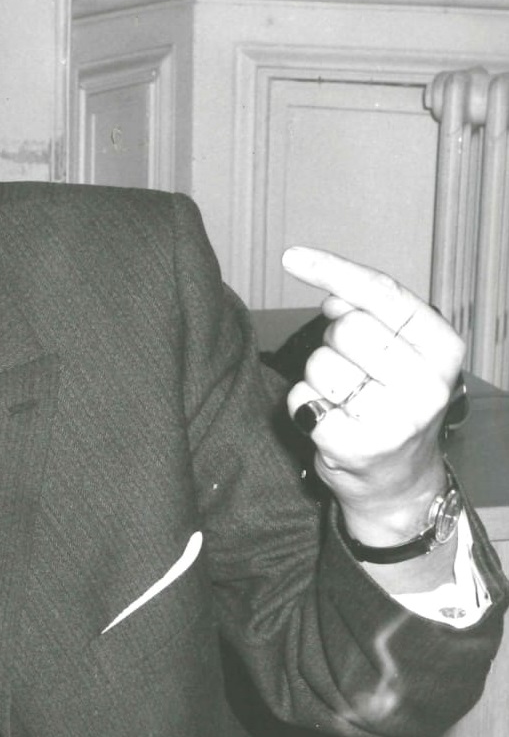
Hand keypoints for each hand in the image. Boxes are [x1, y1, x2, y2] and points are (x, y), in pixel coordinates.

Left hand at [281, 247, 462, 545]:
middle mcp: (427, 385)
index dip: (333, 270)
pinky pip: (300, 399)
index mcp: (444, 348)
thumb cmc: (394, 401)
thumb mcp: (403, 351)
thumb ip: (373, 314)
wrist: (400, 479)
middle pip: (346, 328)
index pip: (382, 293)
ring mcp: (395, 420)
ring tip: (344, 398)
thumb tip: (331, 295)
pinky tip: (329, 419)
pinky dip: (303, 404)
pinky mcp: (357, 448)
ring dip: (319, 376)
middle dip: (334, 340)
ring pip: (320, 364)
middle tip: (352, 368)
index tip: (292, 257)